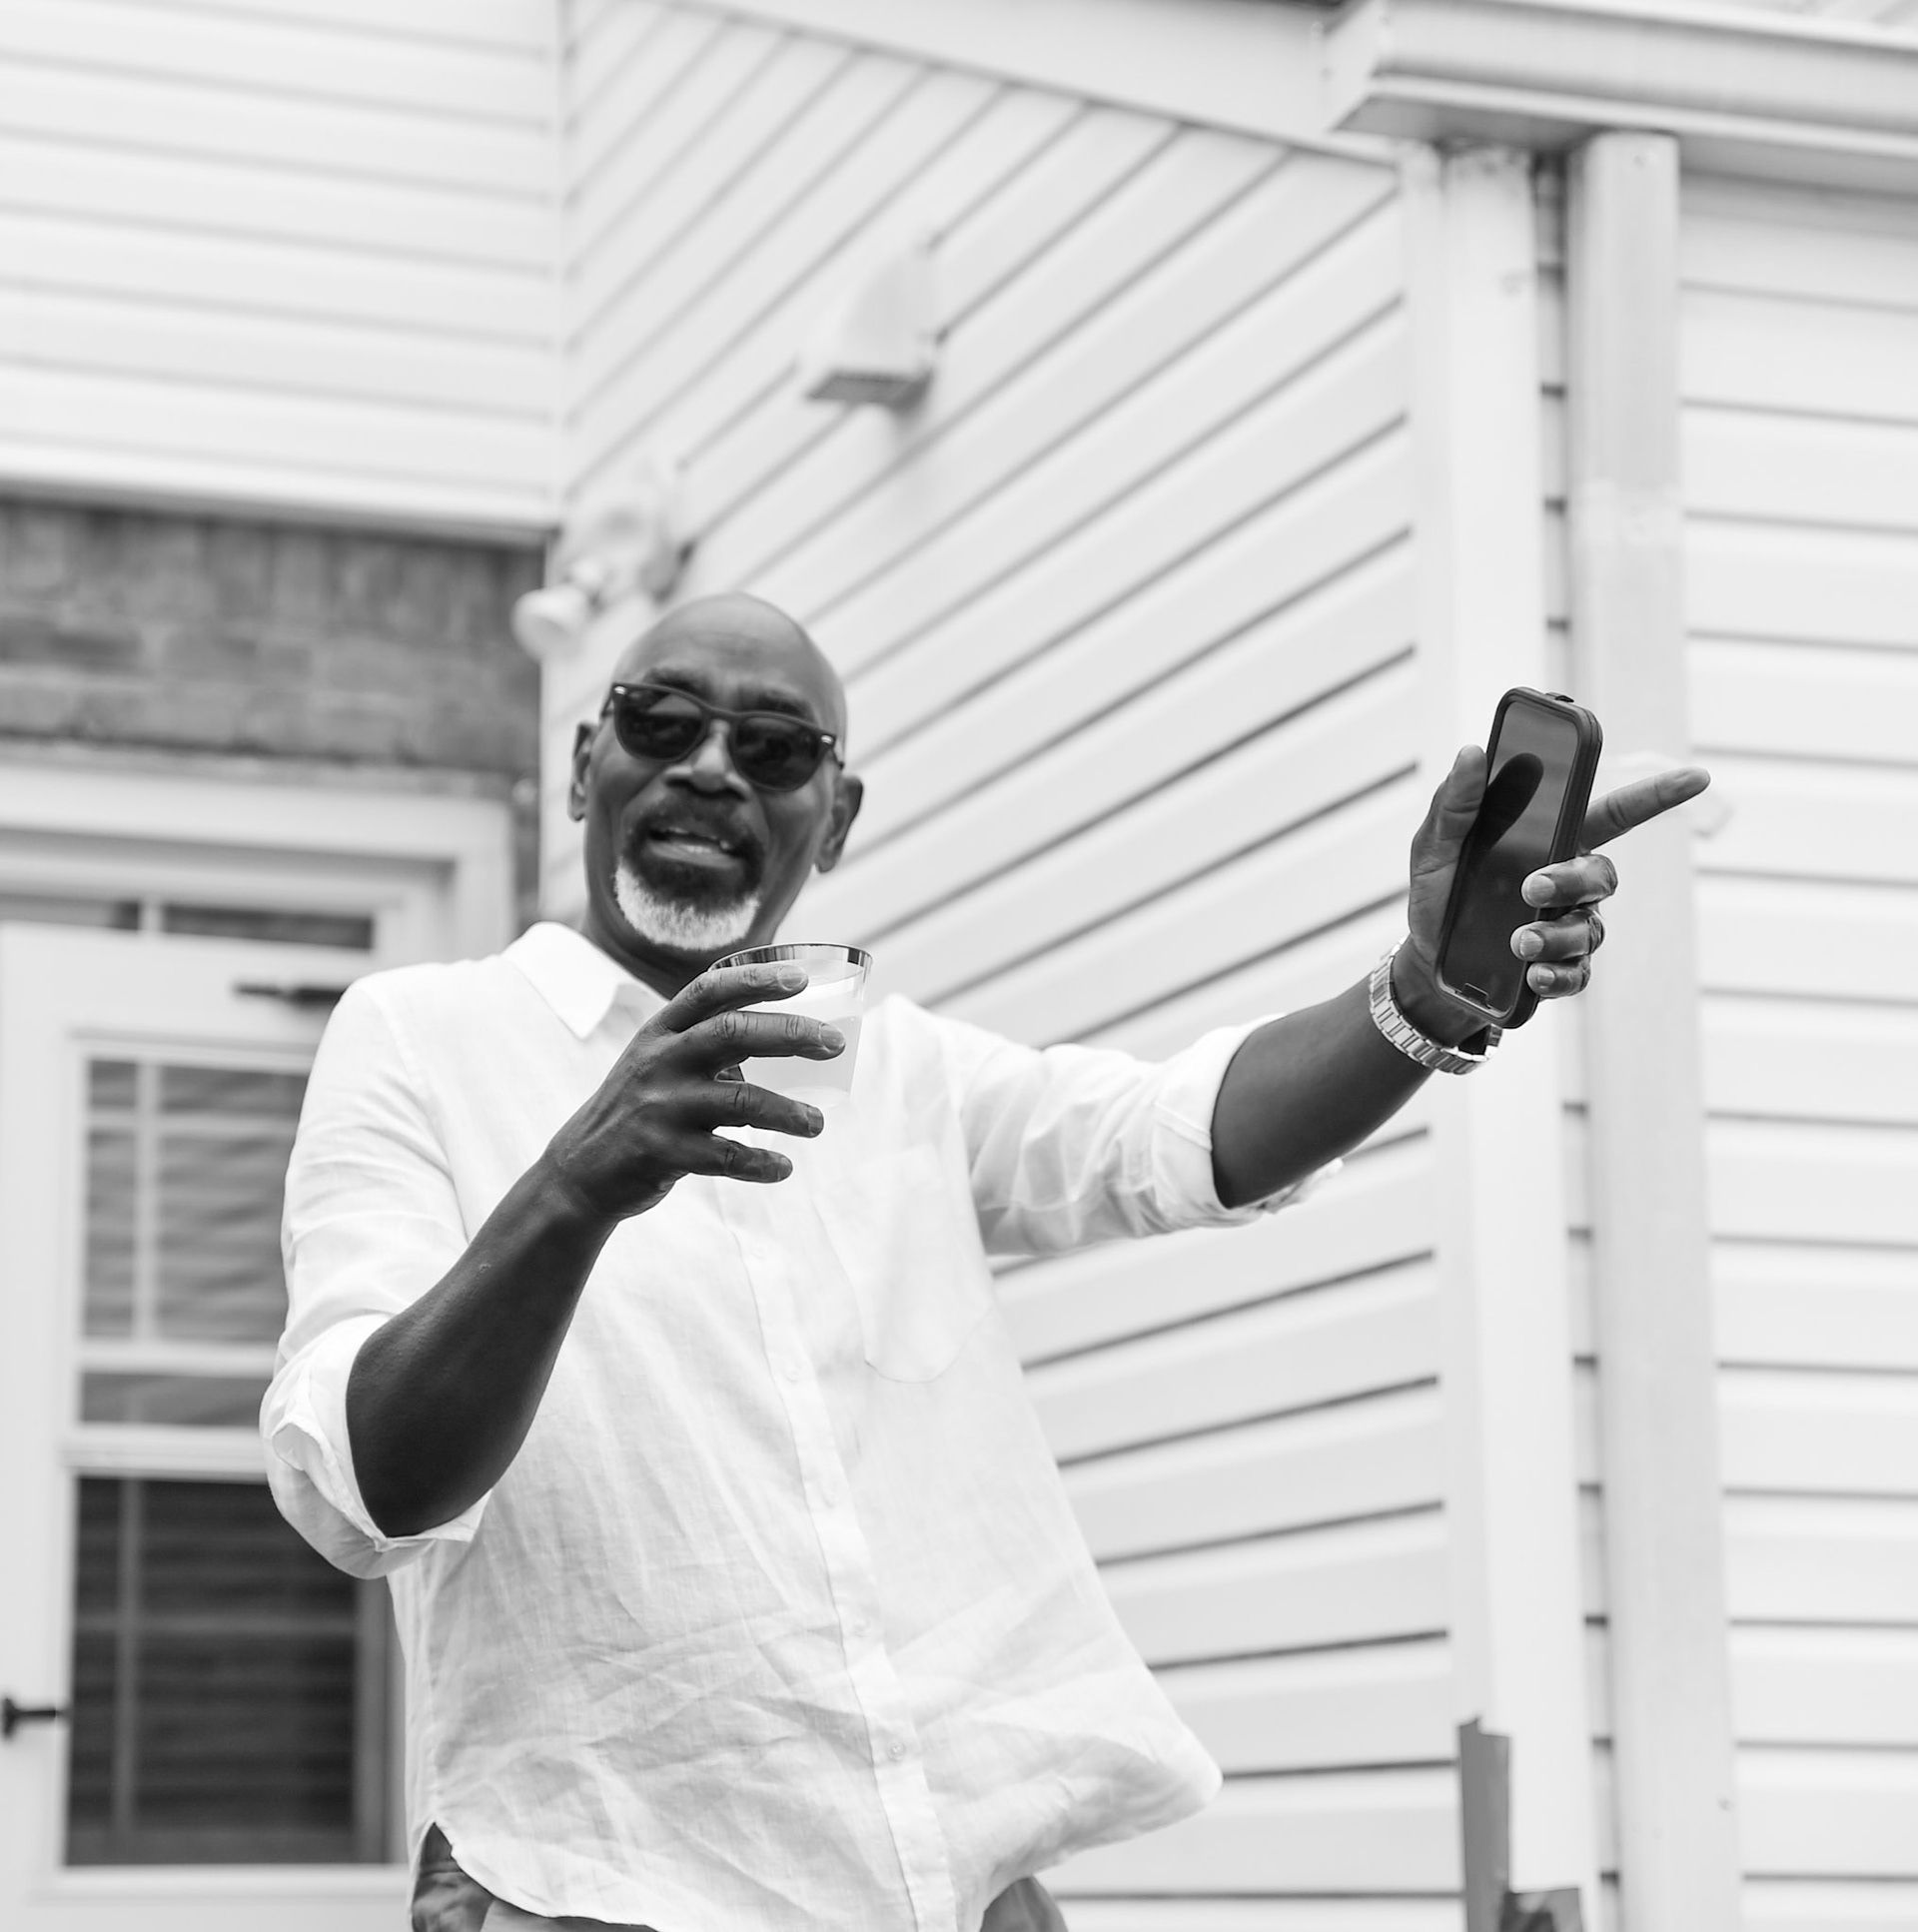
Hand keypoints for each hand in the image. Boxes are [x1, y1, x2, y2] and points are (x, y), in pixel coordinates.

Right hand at [540, 963, 843, 1220]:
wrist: (580, 1170)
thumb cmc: (640, 1107)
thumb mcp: (660, 1061)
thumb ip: (710, 1043)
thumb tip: (791, 1033)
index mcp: (661, 1032)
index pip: (710, 990)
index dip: (756, 978)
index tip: (802, 978)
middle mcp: (660, 1062)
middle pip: (732, 1034)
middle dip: (791, 1034)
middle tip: (834, 1044)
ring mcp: (660, 1107)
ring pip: (740, 1101)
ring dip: (788, 1112)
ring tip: (818, 1123)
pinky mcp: (662, 1153)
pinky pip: (726, 1157)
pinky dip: (761, 1163)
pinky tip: (784, 1167)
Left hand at [1399, 747, 1711, 1028]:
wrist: (1423, 961)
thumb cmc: (1438, 894)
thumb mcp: (1434, 846)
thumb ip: (1455, 803)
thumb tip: (1473, 752)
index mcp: (1549, 842)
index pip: (1613, 814)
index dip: (1656, 796)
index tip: (1696, 777)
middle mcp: (1569, 884)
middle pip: (1601, 874)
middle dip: (1571, 880)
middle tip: (1531, 888)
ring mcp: (1568, 928)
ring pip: (1590, 928)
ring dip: (1556, 934)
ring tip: (1517, 941)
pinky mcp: (1559, 970)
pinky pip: (1578, 974)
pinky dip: (1558, 974)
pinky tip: (1534, 973)